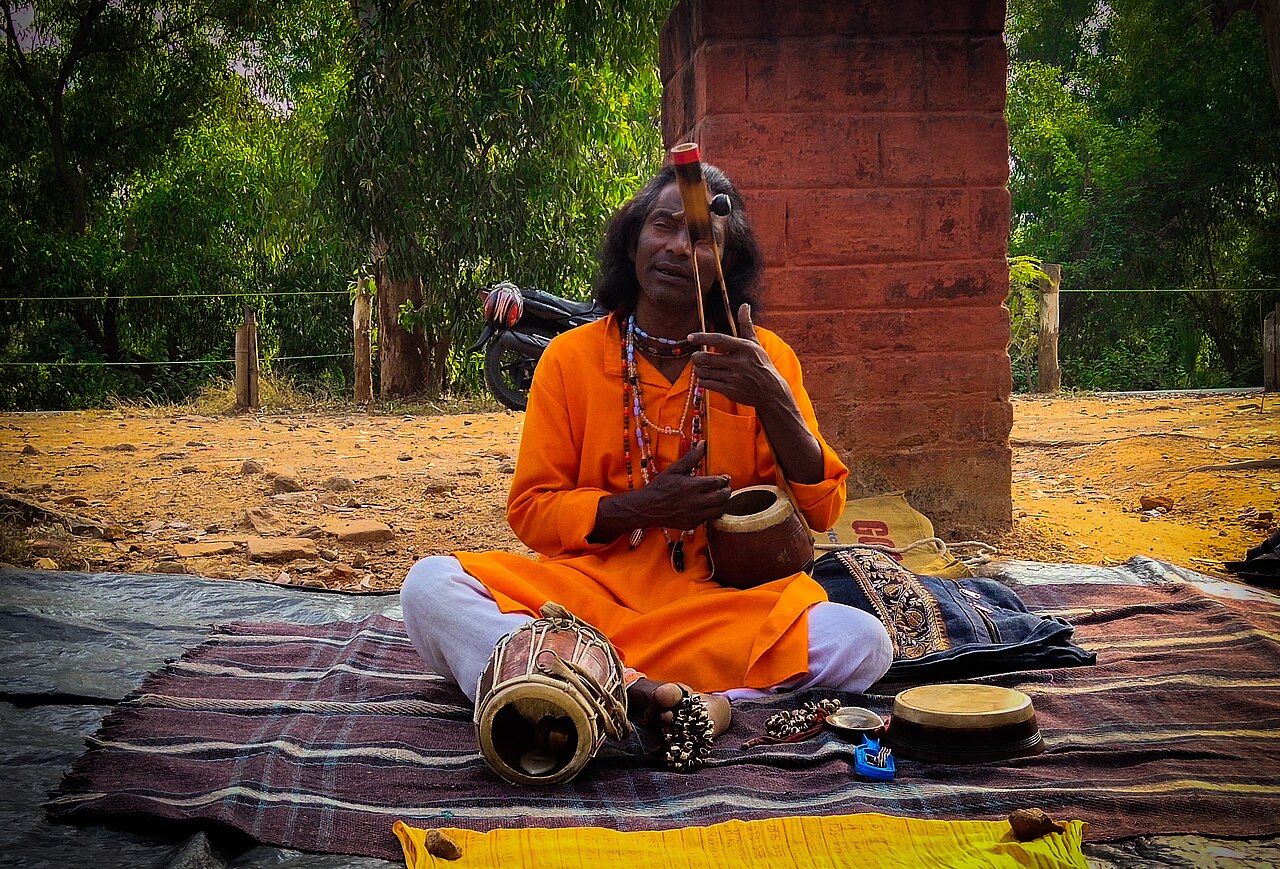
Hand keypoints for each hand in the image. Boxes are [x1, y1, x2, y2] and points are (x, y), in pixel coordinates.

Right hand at [589, 442, 730, 542]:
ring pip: (718, 510)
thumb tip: (703, 443)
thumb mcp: (674, 469)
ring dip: (722, 503)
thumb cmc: (660, 486)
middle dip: (726, 491)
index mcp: (692, 486)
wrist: (647, 507)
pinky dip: (711, 512)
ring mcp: (694, 514)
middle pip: (721, 497)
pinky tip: (707, 506)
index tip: (725, 478)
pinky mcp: (692, 524)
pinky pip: (708, 519)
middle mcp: (695, 502)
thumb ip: (691, 457)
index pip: (717, 482)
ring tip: (719, 498)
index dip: (723, 480)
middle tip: (726, 488)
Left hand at [688, 304, 787, 408]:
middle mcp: (739, 363)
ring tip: (701, 367)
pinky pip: (707, 384)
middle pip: (707, 358)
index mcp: (744, 348)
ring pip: (705, 372)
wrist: (771, 391)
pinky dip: (702, 380)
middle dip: (696, 357)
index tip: (690, 337)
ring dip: (699, 369)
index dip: (702, 337)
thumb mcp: (755, 344)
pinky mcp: (729, 391)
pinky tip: (705, 377)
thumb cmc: (761, 364)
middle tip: (696, 356)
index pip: (719, 339)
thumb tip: (744, 305)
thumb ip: (746, 325)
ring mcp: (734, 378)